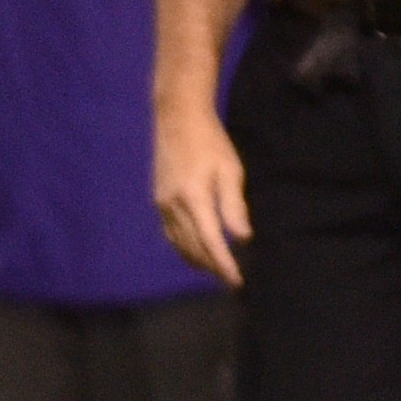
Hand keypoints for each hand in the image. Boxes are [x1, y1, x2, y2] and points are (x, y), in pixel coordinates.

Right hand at [155, 99, 248, 287]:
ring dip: (198, 261)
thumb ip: (234, 206)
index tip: (237, 282)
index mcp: (193, 198)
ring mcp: (162, 204)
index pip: (211, 242)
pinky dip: (184, 248)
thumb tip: (242, 238)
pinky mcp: (159, 200)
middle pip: (193, 248)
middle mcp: (173, 206)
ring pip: (179, 244)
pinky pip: (170, 234)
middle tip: (232, 282)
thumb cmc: (210, 142)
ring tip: (216, 271)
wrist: (177, 119)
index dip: (224, 265)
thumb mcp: (230, 170)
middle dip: (213, 268)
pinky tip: (195, 252)